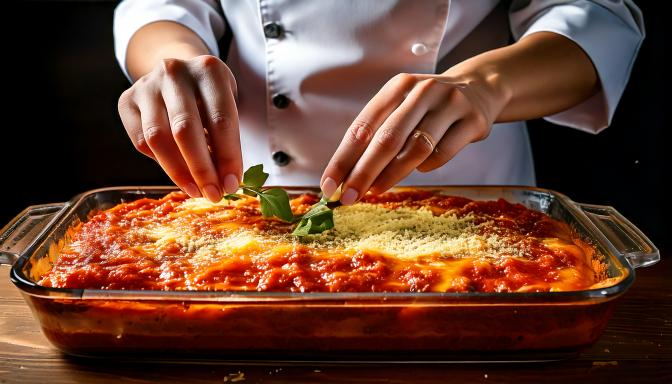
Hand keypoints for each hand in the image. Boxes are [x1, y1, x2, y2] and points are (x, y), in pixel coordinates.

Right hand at [118, 55, 240, 201]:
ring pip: (158, 138)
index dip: (228, 157)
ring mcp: (147, 85)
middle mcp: (175, 72)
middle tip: (213, 194)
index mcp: (209, 70)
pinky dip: (161, 163)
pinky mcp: (127, 100)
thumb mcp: (226, 106)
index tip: (232, 184)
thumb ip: (227, 139)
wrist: (179, 73)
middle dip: (201, 169)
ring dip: (178, 172)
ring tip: (196, 190)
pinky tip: (178, 173)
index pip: (220, 120)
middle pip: (185, 130)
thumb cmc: (209, 97)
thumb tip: (226, 182)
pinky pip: (141, 141)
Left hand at [321, 71, 509, 203]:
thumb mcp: (402, 107)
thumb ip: (378, 135)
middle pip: (387, 139)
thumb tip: (347, 176)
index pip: (363, 126)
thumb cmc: (428, 106)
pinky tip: (419, 169)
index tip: (329, 184)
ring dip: (392, 174)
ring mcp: (450, 104)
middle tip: (348, 196)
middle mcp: (423, 91)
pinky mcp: (473, 121)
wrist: (480, 87)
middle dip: (363, 172)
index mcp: (397, 87)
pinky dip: (427, 166)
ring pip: (416, 147)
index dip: (343, 158)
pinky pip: (443, 153)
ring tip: (376, 189)